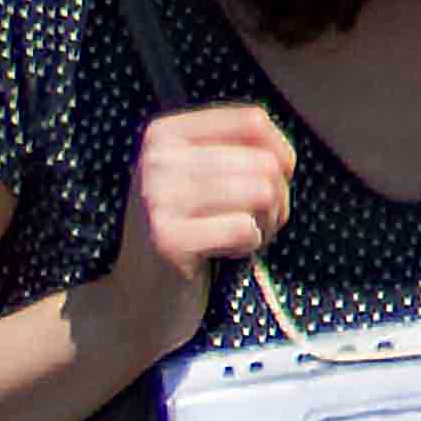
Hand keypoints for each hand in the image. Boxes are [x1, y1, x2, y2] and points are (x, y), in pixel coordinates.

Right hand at [102, 100, 294, 355]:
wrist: (134, 298)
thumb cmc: (184, 234)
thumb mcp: (197, 178)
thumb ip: (233, 151)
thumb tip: (285, 154)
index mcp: (165, 133)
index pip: (253, 121)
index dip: (281, 154)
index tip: (269, 184)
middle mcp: (157, 158)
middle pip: (264, 161)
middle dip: (277, 199)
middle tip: (254, 224)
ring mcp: (159, 198)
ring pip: (262, 192)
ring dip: (267, 223)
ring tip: (242, 237)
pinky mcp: (169, 239)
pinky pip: (245, 229)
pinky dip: (247, 247)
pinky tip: (223, 254)